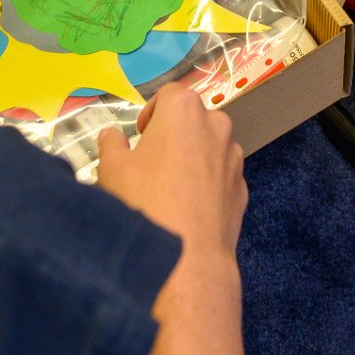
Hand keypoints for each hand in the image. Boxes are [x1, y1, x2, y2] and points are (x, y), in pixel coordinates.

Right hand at [98, 83, 247, 256]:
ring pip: (210, 148)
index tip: (140, 138)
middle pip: (192, 120)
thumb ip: (111, 145)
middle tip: (152, 164)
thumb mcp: (112, 170)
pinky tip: (188, 210)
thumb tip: (112, 136)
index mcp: (184, 110)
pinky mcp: (242, 188)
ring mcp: (234, 158)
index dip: (151, 114)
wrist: (186, 259)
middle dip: (174, 135)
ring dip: (193, 158)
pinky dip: (207, 184)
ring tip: (171, 190)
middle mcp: (216, 125)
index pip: (168, 95)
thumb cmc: (144, 203)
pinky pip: (220, 177)